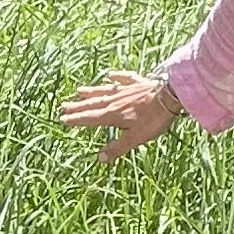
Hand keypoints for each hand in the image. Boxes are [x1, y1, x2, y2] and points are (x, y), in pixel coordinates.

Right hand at [59, 69, 186, 159]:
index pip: (90, 118)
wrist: (171, 96)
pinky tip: (110, 75)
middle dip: (78, 106)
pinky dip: (116, 77)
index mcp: (112, 115)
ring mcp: (126, 90)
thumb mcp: (135, 138)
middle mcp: (115, 101)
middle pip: (93, 103)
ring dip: (92, 91)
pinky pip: (124, 79)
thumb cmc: (154, 120)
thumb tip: (99, 159)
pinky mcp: (138, 83)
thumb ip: (117, 147)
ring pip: (104, 90)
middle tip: (64, 105)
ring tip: (79, 91)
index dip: (76, 119)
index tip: (62, 119)